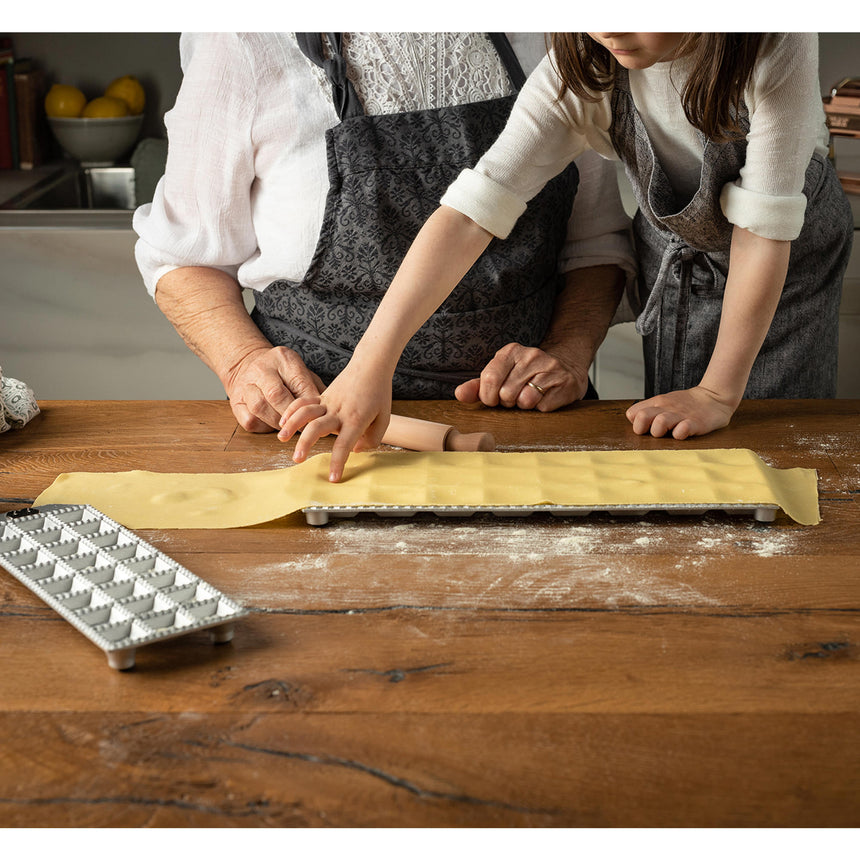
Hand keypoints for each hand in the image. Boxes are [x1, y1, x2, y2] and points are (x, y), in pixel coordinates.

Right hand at [225, 346, 324, 432]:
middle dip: (292, 415)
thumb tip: (330, 411)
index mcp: (283, 358)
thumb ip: (314, 389)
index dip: (309, 403)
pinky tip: (273, 426)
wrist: (247, 365)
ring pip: (260, 408)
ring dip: (278, 423)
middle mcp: (261, 369)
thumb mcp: (301, 372)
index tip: (318, 417)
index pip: (299, 382)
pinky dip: (264, 427)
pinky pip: (250, 420)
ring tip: (290, 429)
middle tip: (304, 428)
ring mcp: (245, 386)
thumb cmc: (284, 374)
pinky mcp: (236, 403)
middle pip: (276, 394)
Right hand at [278, 359, 392, 481]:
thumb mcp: (384, 418)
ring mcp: (329, 402)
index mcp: (356, 420)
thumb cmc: (379, 394)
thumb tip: (355, 451)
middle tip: (297, 459)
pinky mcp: (322, 395)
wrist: (371, 365)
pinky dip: (292, 410)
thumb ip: (373, 439)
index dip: (338, 463)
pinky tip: (283, 421)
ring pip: (306, 413)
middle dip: (305, 444)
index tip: (333, 478)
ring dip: (292, 425)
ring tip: (281, 438)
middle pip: (317, 428)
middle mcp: (339, 412)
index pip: (344, 445)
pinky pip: (304, 401)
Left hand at [455, 342, 588, 411]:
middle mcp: (531, 355)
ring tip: (530, 396)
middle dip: (508, 402)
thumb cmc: (525, 377)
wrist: (565, 369)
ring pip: (526, 401)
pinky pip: (544, 407)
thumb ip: (478, 387)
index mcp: (510, 351)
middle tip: (516, 396)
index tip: (495, 398)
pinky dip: (542, 408)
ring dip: (525, 406)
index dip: (489, 397)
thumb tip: (459, 395)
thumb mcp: (500, 376)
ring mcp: (551, 368)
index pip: (489, 378)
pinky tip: (545, 398)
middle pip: (506, 394)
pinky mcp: (566, 383)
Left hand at [625, 386, 737, 438]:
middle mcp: (665, 408)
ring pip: (659, 424)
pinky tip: (683, 433)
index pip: (632, 414)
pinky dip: (679, 435)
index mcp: (657, 403)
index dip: (635, 424)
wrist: (714, 396)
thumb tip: (633, 420)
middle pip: (641, 418)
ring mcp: (680, 415)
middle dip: (643, 429)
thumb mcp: (665, 402)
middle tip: (654, 433)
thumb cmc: (686, 404)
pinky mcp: (695, 423)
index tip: (645, 428)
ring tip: (669, 432)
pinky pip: (681, 431)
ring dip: (661, 432)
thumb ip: (649, 410)